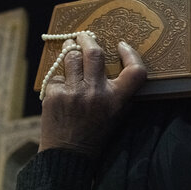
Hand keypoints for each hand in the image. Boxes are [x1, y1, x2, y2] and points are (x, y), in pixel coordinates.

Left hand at [39, 33, 146, 157]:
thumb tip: (114, 58)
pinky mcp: (55, 94)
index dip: (131, 53)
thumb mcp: (116, 114)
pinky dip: (59, 77)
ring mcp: (74, 92)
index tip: (121, 45)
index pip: (135, 70)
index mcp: (116, 100)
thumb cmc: (94, 131)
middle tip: (84, 36)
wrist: (68, 153)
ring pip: (71, 57)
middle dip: (87, 39)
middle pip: (94, 53)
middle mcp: (96, 93)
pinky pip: (57, 75)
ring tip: (70, 48)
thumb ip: (119, 90)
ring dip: (70, 49)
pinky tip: (61, 86)